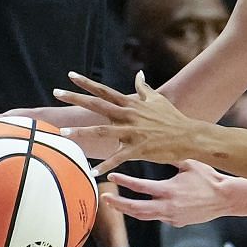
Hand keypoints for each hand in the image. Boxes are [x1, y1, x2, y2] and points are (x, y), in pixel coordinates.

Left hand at [53, 72, 205, 174]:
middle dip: (75, 98)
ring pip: (102, 131)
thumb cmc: (173, 118)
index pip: (104, 91)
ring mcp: (132, 133)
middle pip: (97, 105)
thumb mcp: (157, 99)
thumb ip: (143, 88)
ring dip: (81, 132)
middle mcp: (128, 116)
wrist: (189, 136)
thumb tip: (138, 74)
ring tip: (63, 133)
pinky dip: (106, 166)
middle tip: (56, 92)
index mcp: (131, 105)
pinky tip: (93, 172)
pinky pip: (118, 158)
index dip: (86, 83)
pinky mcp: (138, 149)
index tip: (70, 76)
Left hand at [104, 161, 234, 226]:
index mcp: (169, 190)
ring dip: (127, 210)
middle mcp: (168, 206)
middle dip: (118, 203)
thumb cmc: (209, 178)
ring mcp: (172, 217)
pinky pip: (158, 218)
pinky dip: (147, 213)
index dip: (124, 181)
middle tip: (104, 198)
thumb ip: (170, 156)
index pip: (140, 187)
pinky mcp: (177, 222)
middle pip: (136, 208)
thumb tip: (154, 143)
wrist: (226, 198)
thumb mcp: (189, 163)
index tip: (111, 176)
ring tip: (114, 204)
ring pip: (143, 216)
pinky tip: (140, 208)